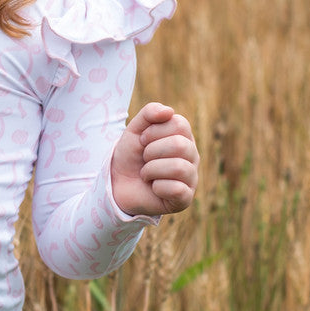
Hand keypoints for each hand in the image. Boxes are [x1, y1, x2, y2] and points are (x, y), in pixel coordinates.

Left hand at [111, 102, 198, 217]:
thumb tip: (169, 111)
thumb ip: (150, 113)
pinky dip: (157, 187)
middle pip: (180, 145)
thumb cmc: (131, 155)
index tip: (142, 141)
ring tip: (146, 174)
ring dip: (152, 169)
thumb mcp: (135, 130)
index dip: (154, 131)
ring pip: (179, 167)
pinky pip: (177, 189)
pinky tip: (153, 188)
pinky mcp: (185, 199)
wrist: (117, 183)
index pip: (179, 124)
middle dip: (151, 151)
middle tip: (144, 159)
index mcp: (184, 137)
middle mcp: (192, 156)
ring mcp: (191, 178)